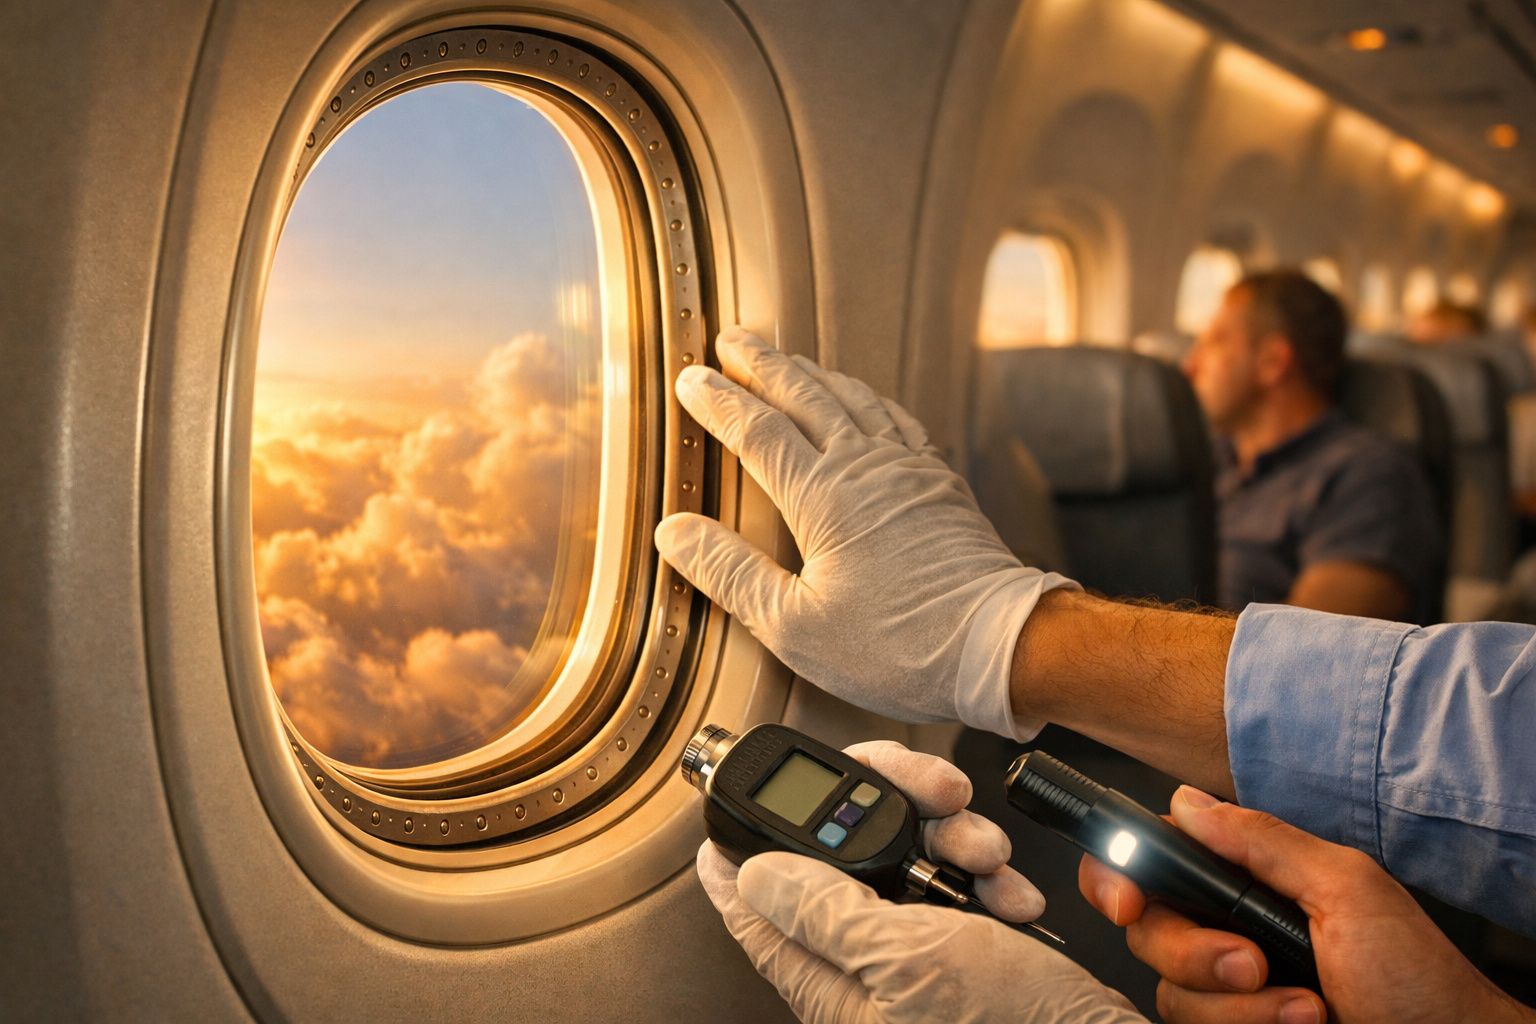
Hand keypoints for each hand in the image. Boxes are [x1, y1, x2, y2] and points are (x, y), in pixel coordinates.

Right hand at [655, 328, 1074, 737]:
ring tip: (787, 359)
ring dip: (813, 374)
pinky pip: (897, 420)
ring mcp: (909, 470)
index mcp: (823, 498)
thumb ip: (730, 573)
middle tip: (732, 338)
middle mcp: (866, 468)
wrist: (1000, 645)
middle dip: (763, 365)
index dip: (719, 402)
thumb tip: (673, 530)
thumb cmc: (896, 648)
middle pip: (805, 397)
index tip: (689, 379)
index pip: (757, 433)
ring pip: (852, 400)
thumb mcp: (794, 626)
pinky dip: (868, 398)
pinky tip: (862, 400)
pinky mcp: (940, 484)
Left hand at [698, 740, 1144, 1022]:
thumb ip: (821, 911)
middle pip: (840, 858)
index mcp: (827, 979)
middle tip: (940, 796)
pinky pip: (954, 888)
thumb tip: (749, 874)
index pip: (755, 907)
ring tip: (988, 856)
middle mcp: (860, 967)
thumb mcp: (905, 956)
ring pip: (906, 861)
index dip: (746, 844)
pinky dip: (985, 879)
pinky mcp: (957, 949)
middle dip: (894, 813)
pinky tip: (1009, 893)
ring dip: (954, 841)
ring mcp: (910, 956)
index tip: (746, 796)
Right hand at [1079, 786, 1533, 1023]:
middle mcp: (1224, 930)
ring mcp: (1226, 990)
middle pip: (1145, 933)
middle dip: (1194, 953)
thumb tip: (1186, 802)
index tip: (1129, 903)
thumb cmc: (1415, 976)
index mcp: (1243, 881)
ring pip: (1169, 994)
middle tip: (1254, 960)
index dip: (1114, 876)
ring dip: (1239, 1006)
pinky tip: (1300, 1023)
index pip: (1147, 861)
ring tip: (1307, 1006)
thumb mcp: (1345, 887)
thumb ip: (1261, 840)